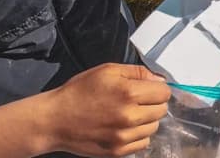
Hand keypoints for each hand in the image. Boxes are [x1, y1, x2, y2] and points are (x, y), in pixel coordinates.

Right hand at [40, 64, 170, 156]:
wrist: (54, 120)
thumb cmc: (79, 91)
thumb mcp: (107, 71)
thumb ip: (137, 72)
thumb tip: (159, 80)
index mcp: (129, 93)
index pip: (164, 93)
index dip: (157, 89)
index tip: (148, 89)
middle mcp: (130, 117)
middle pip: (161, 111)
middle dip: (153, 104)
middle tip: (137, 102)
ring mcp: (124, 137)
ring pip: (153, 128)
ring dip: (146, 120)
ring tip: (128, 115)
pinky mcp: (117, 151)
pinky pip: (143, 143)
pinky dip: (137, 136)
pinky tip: (124, 128)